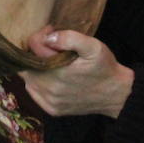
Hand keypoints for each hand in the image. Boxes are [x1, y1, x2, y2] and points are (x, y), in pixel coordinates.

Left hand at [20, 27, 134, 118]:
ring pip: (28, 78)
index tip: (52, 32)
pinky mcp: (51, 110)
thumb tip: (49, 37)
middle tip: (51, 47)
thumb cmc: (104, 68)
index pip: (32, 47)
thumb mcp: (94, 47)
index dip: (40, 36)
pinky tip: (51, 76)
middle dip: (35, 52)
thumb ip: (70, 38)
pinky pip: (33, 92)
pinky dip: (37, 82)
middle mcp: (50, 89)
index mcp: (57, 71)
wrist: (117, 95)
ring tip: (52, 61)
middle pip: (26, 63)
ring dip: (35, 68)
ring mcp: (49, 101)